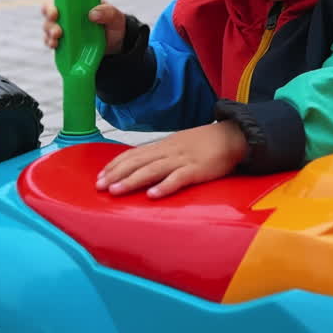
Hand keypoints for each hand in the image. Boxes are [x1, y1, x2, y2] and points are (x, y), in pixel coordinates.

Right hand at [42, 1, 126, 54]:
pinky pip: (53, 43)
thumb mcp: (114, 16)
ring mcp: (65, 31)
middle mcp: (66, 17)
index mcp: (75, 5)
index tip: (55, 13)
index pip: (56, 2)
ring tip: (56, 40)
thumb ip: (106, 12)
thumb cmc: (113, 24)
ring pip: (49, 31)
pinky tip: (54, 46)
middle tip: (58, 32)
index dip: (50, 7)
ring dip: (49, 36)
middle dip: (50, 24)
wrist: (117, 42)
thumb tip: (92, 14)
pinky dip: (51, 44)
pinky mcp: (65, 44)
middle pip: (49, 18)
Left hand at [96, 120, 248, 197]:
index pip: (133, 154)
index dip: (115, 165)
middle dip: (116, 174)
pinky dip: (165, 187)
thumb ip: (161, 155)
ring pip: (152, 170)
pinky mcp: (197, 169)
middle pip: (138, 162)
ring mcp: (182, 160)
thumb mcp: (179, 145)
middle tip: (99, 187)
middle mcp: (169, 151)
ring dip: (132, 181)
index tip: (99, 176)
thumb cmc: (205, 143)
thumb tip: (141, 167)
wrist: (233, 136)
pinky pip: (179, 178)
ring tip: (116, 191)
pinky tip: (152, 195)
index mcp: (163, 146)